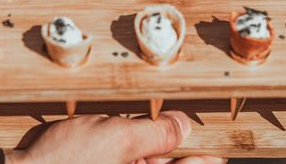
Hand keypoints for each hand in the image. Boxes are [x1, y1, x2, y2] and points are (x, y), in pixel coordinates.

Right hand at [4, 111, 225, 163]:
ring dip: (151, 144)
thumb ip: (156, 132)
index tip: (219, 155)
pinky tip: (126, 134)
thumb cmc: (66, 162)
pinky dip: (131, 148)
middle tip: (182, 126)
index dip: (203, 161)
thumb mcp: (119, 138)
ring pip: (144, 161)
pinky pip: (126, 159)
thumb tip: (182, 125)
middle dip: (173, 147)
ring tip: (159, 126)